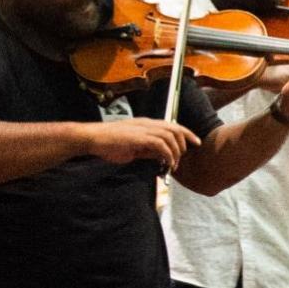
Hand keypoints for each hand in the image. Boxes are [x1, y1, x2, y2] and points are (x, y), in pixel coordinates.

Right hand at [80, 118, 199, 169]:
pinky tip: (166, 162)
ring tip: (173, 164)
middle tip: (184, 156)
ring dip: (175, 151)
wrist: (93, 139)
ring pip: (170, 136)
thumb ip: (149, 150)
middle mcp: (147, 124)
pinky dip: (167, 154)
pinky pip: (160, 144)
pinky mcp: (139, 137)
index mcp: (146, 124)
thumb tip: (162, 156)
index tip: (196, 142)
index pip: (172, 125)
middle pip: (175, 128)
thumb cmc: (110, 144)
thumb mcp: (134, 148)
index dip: (186, 133)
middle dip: (185, 142)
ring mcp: (143, 129)